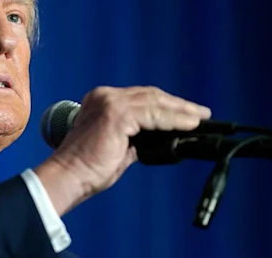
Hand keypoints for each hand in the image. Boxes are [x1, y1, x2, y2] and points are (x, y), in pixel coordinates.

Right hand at [35, 86, 211, 215]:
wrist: (70, 176)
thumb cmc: (88, 167)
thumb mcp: (118, 146)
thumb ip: (136, 137)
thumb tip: (162, 138)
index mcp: (101, 101)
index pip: (140, 97)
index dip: (166, 104)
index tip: (187, 113)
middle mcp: (104, 96)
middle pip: (150, 95)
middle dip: (178, 105)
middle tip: (201, 113)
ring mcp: (110, 102)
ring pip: (154, 102)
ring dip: (180, 111)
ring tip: (201, 119)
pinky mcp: (117, 114)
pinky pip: (154, 114)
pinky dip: (174, 120)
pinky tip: (189, 125)